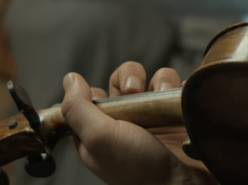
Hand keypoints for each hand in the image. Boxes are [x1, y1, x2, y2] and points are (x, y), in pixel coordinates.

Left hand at [62, 64, 214, 184]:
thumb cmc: (141, 170)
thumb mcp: (100, 139)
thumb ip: (79, 109)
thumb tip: (70, 79)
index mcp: (98, 133)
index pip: (88, 99)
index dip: (93, 91)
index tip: (101, 94)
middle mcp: (125, 124)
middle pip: (122, 82)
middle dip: (130, 78)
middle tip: (135, 90)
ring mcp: (153, 119)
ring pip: (153, 80)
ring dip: (160, 80)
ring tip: (163, 93)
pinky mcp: (177, 115)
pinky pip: (177, 87)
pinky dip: (178, 86)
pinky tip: (177, 98)